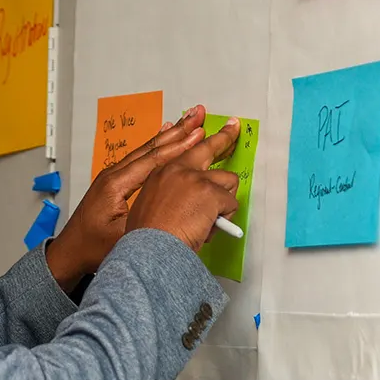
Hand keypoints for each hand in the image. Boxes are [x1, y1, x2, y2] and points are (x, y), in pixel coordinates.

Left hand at [46, 106, 213, 288]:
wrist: (69, 252)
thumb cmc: (91, 248)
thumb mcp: (122, 239)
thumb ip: (146, 221)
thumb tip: (176, 208)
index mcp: (115, 185)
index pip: (152, 160)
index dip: (178, 147)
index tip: (199, 133)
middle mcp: (113, 175)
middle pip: (151, 148)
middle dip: (177, 132)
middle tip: (197, 116)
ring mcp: (112, 176)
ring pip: (145, 151)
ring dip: (169, 136)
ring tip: (188, 121)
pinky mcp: (114, 182)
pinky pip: (139, 158)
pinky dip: (156, 146)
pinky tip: (164, 136)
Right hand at [124, 117, 241, 251]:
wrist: (148, 252)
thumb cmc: (146, 239)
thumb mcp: (148, 209)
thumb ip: (169, 198)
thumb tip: (191, 204)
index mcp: (160, 174)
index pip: (182, 151)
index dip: (195, 141)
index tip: (201, 129)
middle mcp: (177, 170)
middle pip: (207, 146)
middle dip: (224, 136)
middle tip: (234, 127)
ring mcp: (195, 179)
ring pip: (228, 181)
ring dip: (223, 201)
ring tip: (209, 220)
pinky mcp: (211, 193)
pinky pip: (231, 203)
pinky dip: (225, 218)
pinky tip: (209, 228)